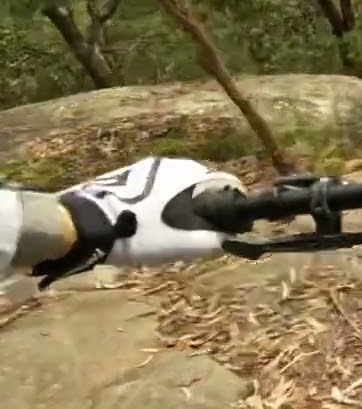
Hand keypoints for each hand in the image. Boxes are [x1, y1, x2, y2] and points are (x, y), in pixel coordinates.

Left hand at [31, 157, 245, 287]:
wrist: (81, 224)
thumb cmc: (138, 233)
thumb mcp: (181, 245)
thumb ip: (215, 241)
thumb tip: (233, 239)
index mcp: (192, 174)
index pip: (228, 184)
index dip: (233, 207)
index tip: (228, 227)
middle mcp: (174, 163)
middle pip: (203, 184)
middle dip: (205, 206)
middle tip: (196, 233)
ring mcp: (147, 165)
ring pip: (179, 185)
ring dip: (181, 204)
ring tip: (169, 229)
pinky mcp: (127, 172)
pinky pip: (156, 186)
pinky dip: (160, 201)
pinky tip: (147, 221)